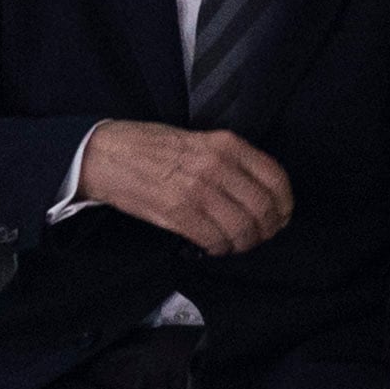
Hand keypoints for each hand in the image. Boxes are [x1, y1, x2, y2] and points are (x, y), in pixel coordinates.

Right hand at [80, 121, 294, 254]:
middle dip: (267, 228)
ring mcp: (198, 189)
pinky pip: (214, 239)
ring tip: (236, 244)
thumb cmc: (151, 146)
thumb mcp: (200, 140)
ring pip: (242, 227)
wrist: (105, 154)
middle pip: (262, 207)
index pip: (275, 178)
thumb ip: (231, 160)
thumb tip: (259, 191)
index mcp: (227, 145)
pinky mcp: (177, 212)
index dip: (284, 203)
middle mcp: (217, 166)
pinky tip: (215, 247)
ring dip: (244, 242)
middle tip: (260, 236)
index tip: (281, 215)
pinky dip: (220, 248)